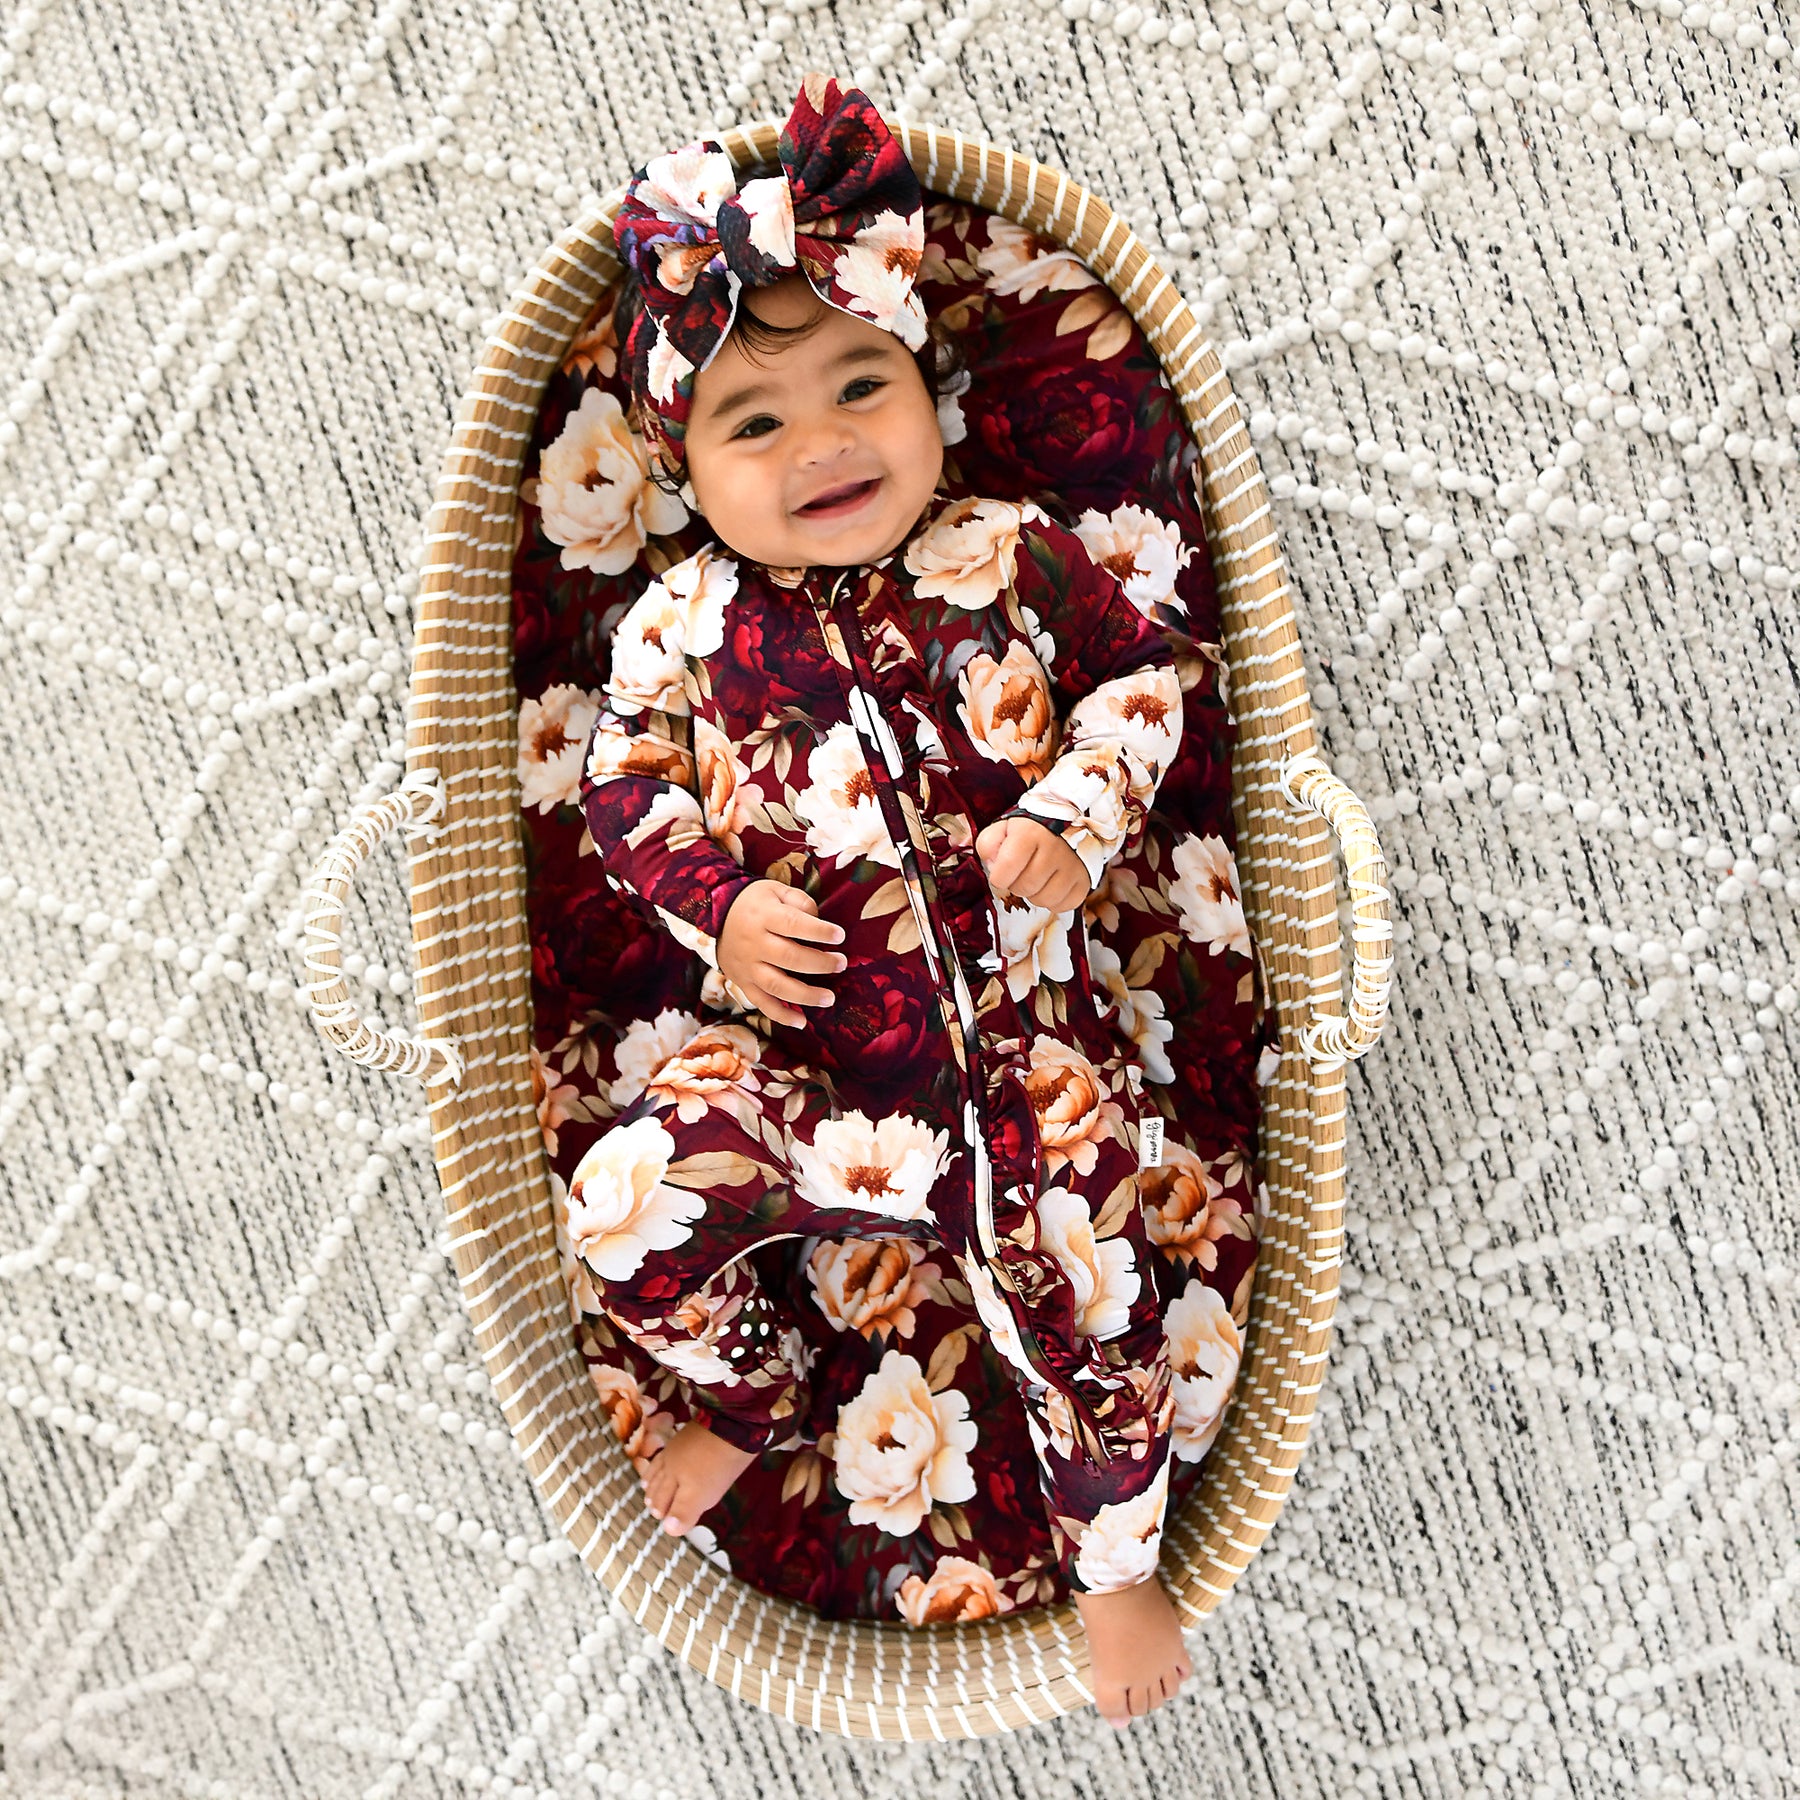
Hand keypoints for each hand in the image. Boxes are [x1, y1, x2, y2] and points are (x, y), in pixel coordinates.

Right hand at [717, 880, 846, 1027]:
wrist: (712, 917)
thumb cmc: (753, 903)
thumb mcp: (775, 890)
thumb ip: (800, 902)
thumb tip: (820, 921)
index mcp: (763, 916)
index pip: (794, 924)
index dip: (819, 931)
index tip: (839, 935)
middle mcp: (754, 943)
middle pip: (789, 957)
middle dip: (819, 963)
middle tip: (841, 963)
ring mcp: (747, 966)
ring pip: (777, 985)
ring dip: (806, 995)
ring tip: (829, 998)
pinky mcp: (743, 983)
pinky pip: (762, 1003)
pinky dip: (781, 1015)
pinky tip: (801, 1022)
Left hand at [975, 816, 1089, 912]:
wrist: (1067, 823)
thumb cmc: (1031, 830)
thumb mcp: (1003, 828)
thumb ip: (988, 845)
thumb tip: (993, 867)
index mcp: (1029, 834)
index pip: (1004, 871)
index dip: (998, 878)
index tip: (1001, 872)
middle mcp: (1054, 849)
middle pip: (1024, 888)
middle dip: (1017, 885)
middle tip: (1021, 873)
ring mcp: (1072, 865)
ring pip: (1044, 900)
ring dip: (1035, 894)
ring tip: (1037, 879)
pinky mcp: (1084, 880)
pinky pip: (1063, 906)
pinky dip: (1054, 901)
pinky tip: (1051, 885)